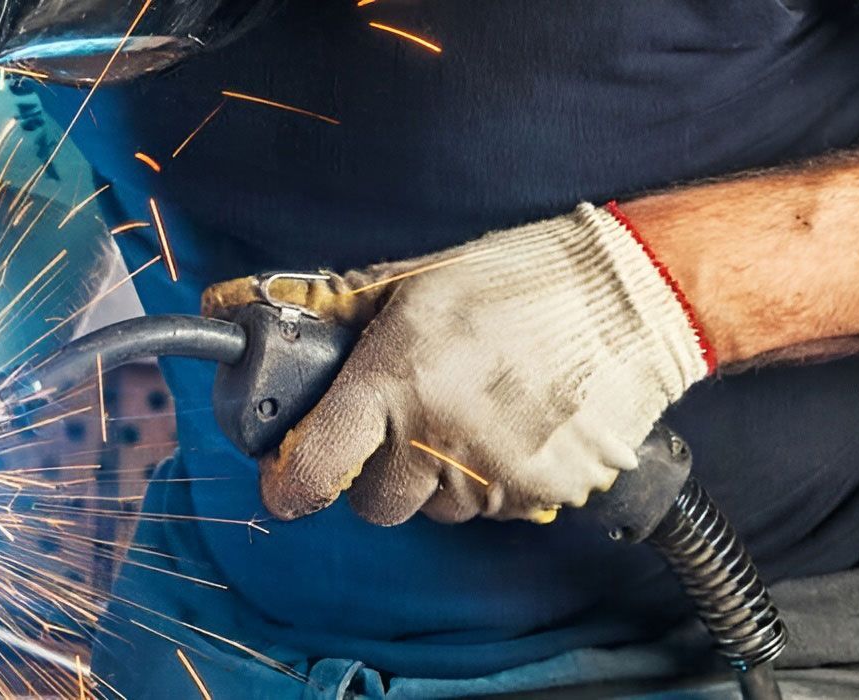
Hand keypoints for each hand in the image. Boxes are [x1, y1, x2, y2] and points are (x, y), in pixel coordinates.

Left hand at [202, 203, 712, 523]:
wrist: (634, 297)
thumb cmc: (518, 279)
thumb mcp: (410, 280)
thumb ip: (322, 308)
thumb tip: (224, 305)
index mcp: (394, 381)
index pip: (315, 471)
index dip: (291, 484)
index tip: (287, 480)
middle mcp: (438, 437)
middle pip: (375, 504)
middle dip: (376, 473)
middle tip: (400, 425)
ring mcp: (495, 473)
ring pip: (436, 510)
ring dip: (437, 477)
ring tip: (469, 414)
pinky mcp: (544, 493)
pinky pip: (493, 510)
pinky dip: (492, 480)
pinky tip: (513, 426)